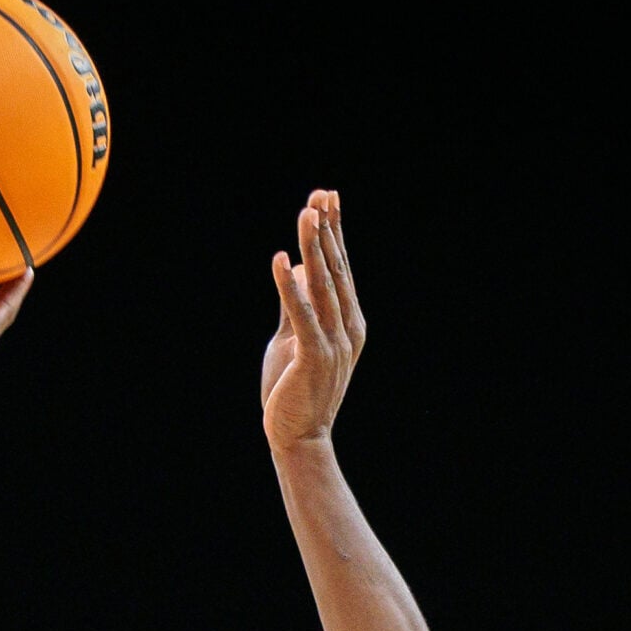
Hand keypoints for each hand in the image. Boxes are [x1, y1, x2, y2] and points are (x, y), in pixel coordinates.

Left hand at [261, 190, 365, 451]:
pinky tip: (282, 259)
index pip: (341, 268)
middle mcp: (348, 328)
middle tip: (321, 193)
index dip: (335, 232)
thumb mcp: (292, 337)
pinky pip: (302, 313)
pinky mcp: (313, 356)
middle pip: (337, 270)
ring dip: (314, 247)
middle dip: (328, 230)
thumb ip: (295, 302)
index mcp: (348, 322)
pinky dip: (290, 286)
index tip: (328, 197)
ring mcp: (334, 343)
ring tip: (305, 214)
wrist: (297, 437)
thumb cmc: (293, 390)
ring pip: (324, 285)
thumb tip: (299, 264)